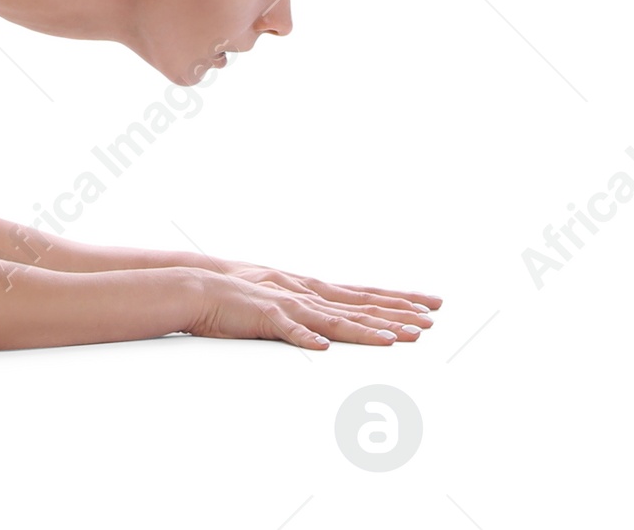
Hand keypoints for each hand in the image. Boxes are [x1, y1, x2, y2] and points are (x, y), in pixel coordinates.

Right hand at [186, 264, 440, 349]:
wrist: (202, 286)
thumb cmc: (244, 298)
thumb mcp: (286, 300)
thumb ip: (312, 311)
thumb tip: (337, 329)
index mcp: (315, 290)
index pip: (367, 295)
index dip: (399, 300)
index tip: (431, 304)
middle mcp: (309, 294)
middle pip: (361, 306)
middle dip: (397, 315)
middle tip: (431, 322)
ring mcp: (289, 304)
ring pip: (334, 320)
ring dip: (364, 330)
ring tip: (394, 339)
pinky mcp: (266, 317)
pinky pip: (289, 330)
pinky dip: (305, 338)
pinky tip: (322, 348)